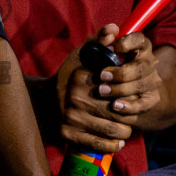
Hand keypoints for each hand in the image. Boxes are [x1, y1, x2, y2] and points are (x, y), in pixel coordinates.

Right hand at [54, 25, 163, 151]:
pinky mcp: (68, 136)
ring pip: (111, 130)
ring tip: (126, 129)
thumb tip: (114, 29)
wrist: (42, 101)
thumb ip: (98, 41)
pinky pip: (98, 145)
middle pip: (117, 111)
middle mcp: (75, 99)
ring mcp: (71, 119)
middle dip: (129, 115)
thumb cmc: (68, 77)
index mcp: (82, 79)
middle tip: (132, 115)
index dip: (130, 95)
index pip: (119, 91)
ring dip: (124, 132)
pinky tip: (117, 142)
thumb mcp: (81, 56)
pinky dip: (111, 146)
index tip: (133, 96)